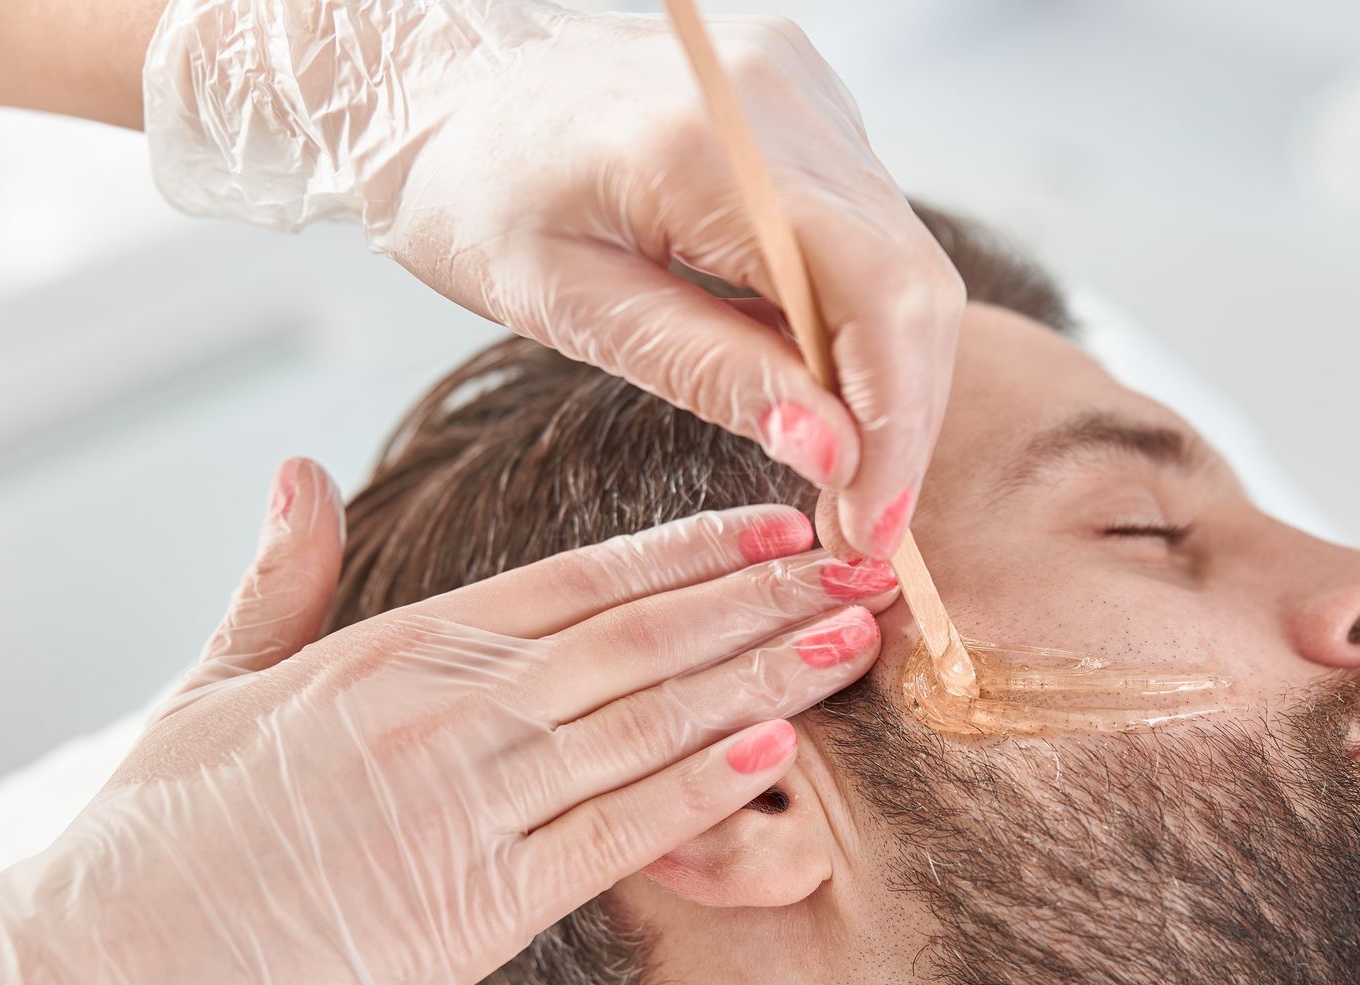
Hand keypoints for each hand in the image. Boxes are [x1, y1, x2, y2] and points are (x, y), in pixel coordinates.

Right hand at [0, 458, 896, 984]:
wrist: (106, 975)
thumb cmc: (162, 836)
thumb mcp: (214, 683)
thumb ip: (282, 579)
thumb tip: (301, 472)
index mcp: (393, 650)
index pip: (576, 581)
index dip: (689, 552)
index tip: (777, 527)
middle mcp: (444, 712)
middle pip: (637, 640)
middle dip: (760, 604)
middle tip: (862, 569)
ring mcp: (466, 806)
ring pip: (645, 725)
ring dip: (760, 682)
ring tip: (850, 644)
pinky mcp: (475, 908)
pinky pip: (611, 837)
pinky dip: (696, 795)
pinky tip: (772, 754)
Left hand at [141, 0, 964, 559]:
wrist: (447, 85)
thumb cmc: (478, 195)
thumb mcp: (572, 307)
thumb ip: (711, 374)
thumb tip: (834, 457)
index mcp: (705, 146)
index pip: (875, 296)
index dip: (896, 424)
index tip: (871, 524)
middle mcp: (777, 103)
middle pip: (912, 283)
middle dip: (901, 420)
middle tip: (860, 524)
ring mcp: (803, 94)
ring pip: (907, 261)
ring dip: (889, 379)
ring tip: (841, 473)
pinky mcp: (810, 104)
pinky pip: (874, 231)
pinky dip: (862, 322)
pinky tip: (817, 383)